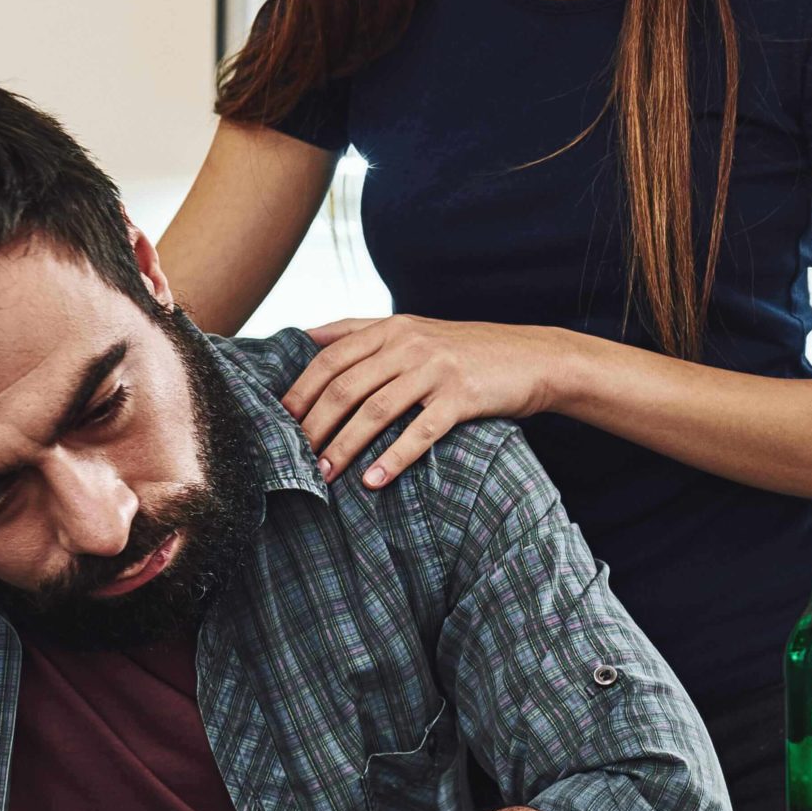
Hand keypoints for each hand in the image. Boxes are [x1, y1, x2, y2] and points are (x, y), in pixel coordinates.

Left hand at [283, 316, 566, 487]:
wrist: (533, 357)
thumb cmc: (467, 350)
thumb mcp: (415, 329)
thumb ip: (362, 330)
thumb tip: (308, 336)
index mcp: (392, 329)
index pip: (329, 359)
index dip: (299, 392)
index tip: (278, 423)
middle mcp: (409, 344)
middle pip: (345, 388)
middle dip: (314, 427)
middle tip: (294, 460)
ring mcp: (436, 370)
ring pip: (375, 411)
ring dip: (344, 448)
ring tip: (325, 477)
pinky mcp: (461, 397)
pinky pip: (419, 432)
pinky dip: (393, 459)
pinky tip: (373, 481)